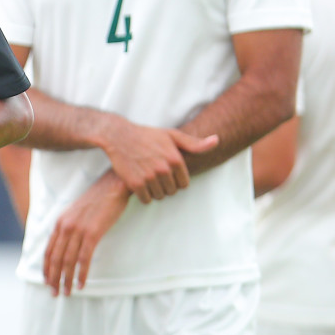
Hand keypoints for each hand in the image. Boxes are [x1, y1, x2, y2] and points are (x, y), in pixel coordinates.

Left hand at [44, 172, 129, 295]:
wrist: (114, 186)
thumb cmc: (98, 200)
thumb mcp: (77, 213)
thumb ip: (70, 227)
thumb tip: (67, 245)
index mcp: (60, 222)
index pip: (48, 250)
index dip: (47, 268)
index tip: (47, 281)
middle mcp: (65, 226)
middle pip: (55, 258)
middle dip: (53, 278)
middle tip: (54, 293)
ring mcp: (78, 230)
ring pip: (68, 261)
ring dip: (67, 279)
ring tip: (67, 293)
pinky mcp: (93, 233)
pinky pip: (84, 259)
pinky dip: (82, 274)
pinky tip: (82, 284)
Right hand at [99, 120, 217, 202]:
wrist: (118, 135)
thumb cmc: (147, 135)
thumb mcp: (172, 135)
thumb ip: (194, 143)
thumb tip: (217, 141)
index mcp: (175, 158)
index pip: (184, 184)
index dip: (176, 179)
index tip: (167, 172)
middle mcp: (164, 168)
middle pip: (172, 192)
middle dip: (165, 186)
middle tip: (155, 174)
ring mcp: (149, 177)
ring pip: (159, 196)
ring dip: (154, 191)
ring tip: (147, 178)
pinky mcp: (135, 183)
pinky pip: (146, 199)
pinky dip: (143, 195)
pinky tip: (139, 183)